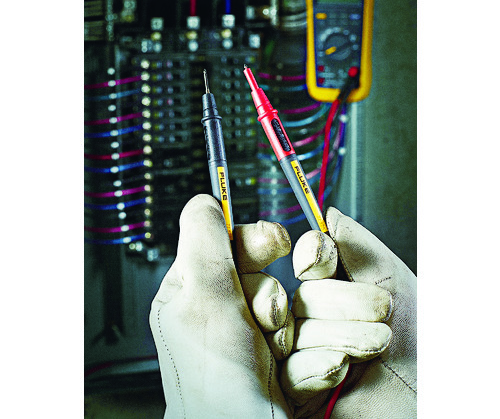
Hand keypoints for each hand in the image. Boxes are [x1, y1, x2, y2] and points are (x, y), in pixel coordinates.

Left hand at [150, 194, 294, 417]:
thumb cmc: (214, 376)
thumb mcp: (203, 294)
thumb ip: (204, 239)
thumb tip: (204, 199)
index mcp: (194, 294)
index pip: (228, 247)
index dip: (256, 240)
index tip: (277, 241)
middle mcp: (221, 315)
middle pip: (265, 278)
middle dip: (271, 299)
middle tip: (265, 320)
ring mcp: (251, 341)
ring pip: (289, 310)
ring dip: (289, 331)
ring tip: (274, 354)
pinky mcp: (279, 363)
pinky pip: (304, 340)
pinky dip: (305, 356)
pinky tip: (290, 372)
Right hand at [281, 207, 416, 417]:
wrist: (432, 390)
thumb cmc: (420, 334)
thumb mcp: (389, 277)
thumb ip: (354, 243)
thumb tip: (326, 213)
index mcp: (328, 288)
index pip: (298, 262)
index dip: (303, 255)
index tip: (315, 262)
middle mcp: (310, 317)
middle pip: (298, 295)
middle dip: (344, 302)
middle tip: (383, 310)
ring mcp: (303, 353)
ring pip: (296, 332)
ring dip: (344, 337)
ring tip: (378, 344)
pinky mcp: (300, 389)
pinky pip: (292, 371)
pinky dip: (320, 365)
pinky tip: (343, 366)